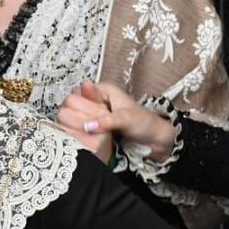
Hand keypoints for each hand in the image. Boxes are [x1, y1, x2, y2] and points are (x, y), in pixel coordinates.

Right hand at [62, 79, 176, 162]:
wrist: (154, 139)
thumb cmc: (144, 124)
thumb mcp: (125, 119)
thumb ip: (106, 121)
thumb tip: (87, 125)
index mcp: (104, 89)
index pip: (78, 92)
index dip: (77, 105)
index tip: (81, 118)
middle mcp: (99, 98)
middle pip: (75, 104)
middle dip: (78, 116)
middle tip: (86, 128)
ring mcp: (97, 111)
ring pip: (78, 116)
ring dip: (80, 125)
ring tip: (88, 133)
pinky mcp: (98, 124)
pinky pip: (83, 125)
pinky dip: (84, 131)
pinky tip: (88, 138)